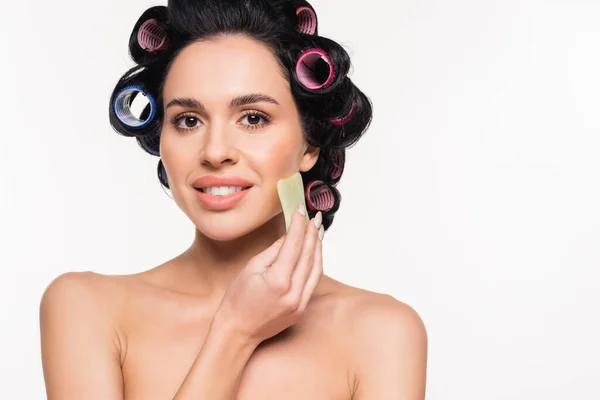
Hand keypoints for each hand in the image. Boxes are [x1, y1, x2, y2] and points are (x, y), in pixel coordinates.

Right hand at [214, 206, 323, 344]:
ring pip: (316, 268)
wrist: (238, 332)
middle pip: (308, 255)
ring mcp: (300, 303)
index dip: (299, 226)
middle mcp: (293, 293)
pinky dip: (315, 264)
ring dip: (317, 248)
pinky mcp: (302, 309)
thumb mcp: (251, 269)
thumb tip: (289, 235)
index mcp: (278, 281)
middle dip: (312, 233)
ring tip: (317, 231)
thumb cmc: (237, 300)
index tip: (300, 211)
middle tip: (314, 217)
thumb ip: (273, 251)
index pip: (294, 245)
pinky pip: (313, 281)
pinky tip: (314, 252)